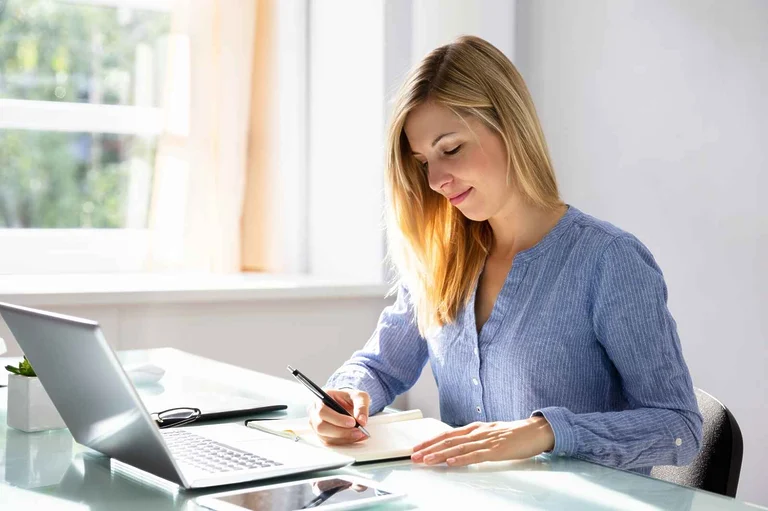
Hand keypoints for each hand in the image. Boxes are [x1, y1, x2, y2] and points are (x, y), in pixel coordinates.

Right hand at [308, 388, 370, 445]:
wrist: (348, 405)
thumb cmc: (351, 399)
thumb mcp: (359, 396)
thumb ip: (361, 406)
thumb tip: (362, 421)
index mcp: (321, 398)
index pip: (323, 411)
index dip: (337, 419)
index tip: (352, 422)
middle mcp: (315, 412)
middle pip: (321, 427)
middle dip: (341, 431)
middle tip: (358, 431)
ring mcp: (316, 426)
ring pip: (325, 437)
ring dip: (344, 438)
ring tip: (359, 434)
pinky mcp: (321, 436)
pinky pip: (330, 443)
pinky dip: (344, 442)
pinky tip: (355, 438)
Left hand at [411, 417, 554, 466]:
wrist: (536, 430)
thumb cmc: (514, 433)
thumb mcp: (490, 433)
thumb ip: (475, 438)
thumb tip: (459, 445)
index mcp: (475, 428)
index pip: (448, 434)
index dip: (431, 441)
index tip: (417, 448)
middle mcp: (478, 432)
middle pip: (449, 440)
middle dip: (430, 448)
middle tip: (414, 456)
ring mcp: (487, 440)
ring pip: (459, 448)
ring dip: (441, 454)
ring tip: (427, 460)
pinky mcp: (497, 450)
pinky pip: (477, 455)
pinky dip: (463, 459)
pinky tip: (452, 463)